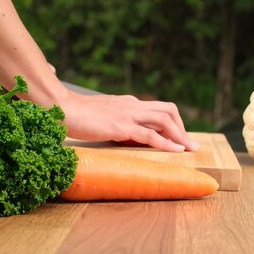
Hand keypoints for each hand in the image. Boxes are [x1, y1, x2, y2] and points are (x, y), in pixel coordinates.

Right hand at [60, 92, 198, 151]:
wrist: (62, 109)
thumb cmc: (77, 114)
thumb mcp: (102, 114)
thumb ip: (115, 119)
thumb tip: (123, 131)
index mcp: (128, 102)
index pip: (158, 109)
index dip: (173, 122)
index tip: (179, 137)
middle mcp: (132, 105)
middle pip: (168, 110)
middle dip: (182, 127)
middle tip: (190, 144)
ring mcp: (128, 115)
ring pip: (164, 120)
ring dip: (180, 135)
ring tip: (189, 149)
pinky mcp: (121, 127)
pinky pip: (150, 135)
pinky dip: (166, 143)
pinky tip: (175, 151)